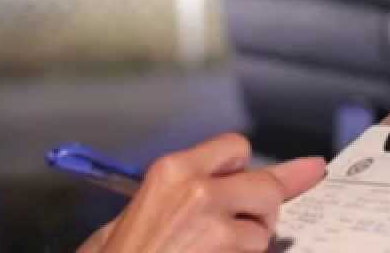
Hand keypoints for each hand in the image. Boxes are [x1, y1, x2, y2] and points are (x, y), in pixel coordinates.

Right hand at [77, 133, 324, 252]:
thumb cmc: (121, 251)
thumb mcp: (135, 209)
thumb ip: (177, 192)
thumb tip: (217, 187)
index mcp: (172, 169)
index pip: (236, 147)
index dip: (243, 169)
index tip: (242, 183)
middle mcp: (199, 190)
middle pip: (267, 186)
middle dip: (263, 207)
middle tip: (245, 224)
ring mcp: (216, 229)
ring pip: (264, 231)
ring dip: (251, 244)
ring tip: (221, 248)